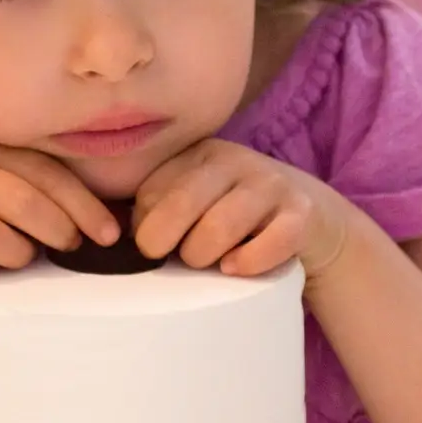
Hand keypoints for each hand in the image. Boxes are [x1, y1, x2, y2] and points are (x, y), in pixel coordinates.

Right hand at [0, 139, 119, 283]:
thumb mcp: (0, 182)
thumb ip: (41, 191)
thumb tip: (106, 226)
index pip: (47, 175)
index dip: (84, 206)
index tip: (109, 236)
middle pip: (22, 203)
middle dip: (56, 231)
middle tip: (67, 248)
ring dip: (15, 255)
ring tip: (17, 256)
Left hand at [132, 139, 348, 277]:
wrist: (312, 218)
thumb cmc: (236, 218)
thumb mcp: (197, 201)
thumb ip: (158, 209)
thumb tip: (110, 237)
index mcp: (199, 155)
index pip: (150, 193)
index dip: (144, 230)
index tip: (156, 246)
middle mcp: (233, 160)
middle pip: (180, 205)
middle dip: (166, 244)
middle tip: (177, 259)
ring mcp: (270, 184)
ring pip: (220, 227)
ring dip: (205, 256)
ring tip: (210, 263)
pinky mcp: (301, 213)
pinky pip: (270, 241)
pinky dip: (248, 262)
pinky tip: (236, 267)